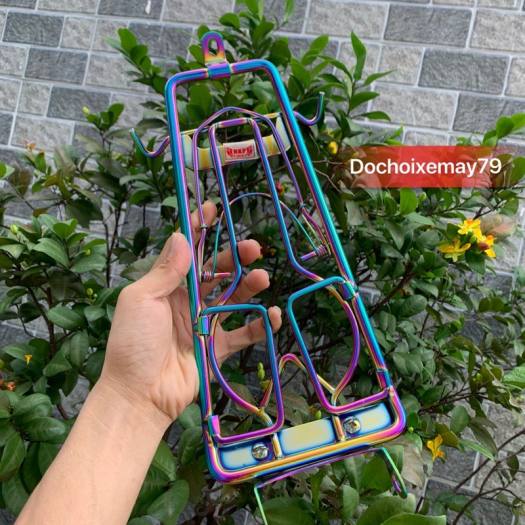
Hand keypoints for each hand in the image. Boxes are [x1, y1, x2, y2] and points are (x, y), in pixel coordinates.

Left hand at [101, 201, 281, 427]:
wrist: (140, 394)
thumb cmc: (133, 343)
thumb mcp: (141, 300)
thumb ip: (165, 271)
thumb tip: (180, 236)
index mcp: (167, 286)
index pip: (187, 251)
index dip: (199, 229)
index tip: (213, 208)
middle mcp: (188, 300)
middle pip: (218, 272)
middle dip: (236, 257)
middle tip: (254, 247)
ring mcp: (205, 323)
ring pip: (234, 298)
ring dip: (250, 285)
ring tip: (263, 277)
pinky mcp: (218, 348)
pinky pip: (244, 332)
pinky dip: (261, 325)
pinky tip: (273, 315)